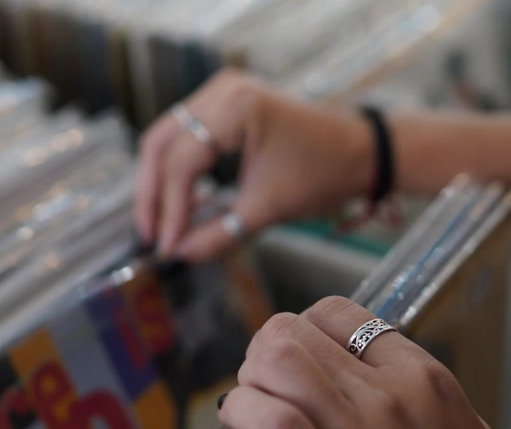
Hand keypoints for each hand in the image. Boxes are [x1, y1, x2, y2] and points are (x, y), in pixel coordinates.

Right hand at [135, 70, 373, 260]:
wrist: (360, 152)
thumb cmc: (323, 174)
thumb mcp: (269, 209)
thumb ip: (219, 234)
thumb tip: (180, 255)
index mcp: (237, 108)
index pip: (182, 161)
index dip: (169, 209)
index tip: (167, 247)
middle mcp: (223, 90)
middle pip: (161, 144)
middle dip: (152, 195)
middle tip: (150, 237)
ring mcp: (222, 92)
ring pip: (166, 138)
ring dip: (158, 183)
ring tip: (158, 225)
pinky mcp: (225, 103)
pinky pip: (185, 136)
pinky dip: (176, 170)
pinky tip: (177, 203)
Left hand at [217, 296, 510, 428]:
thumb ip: (424, 412)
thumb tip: (382, 395)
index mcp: (430, 382)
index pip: (341, 315)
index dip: (302, 335)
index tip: (294, 367)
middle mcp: (396, 397)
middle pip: (296, 332)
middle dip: (264, 356)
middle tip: (262, 391)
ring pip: (277, 361)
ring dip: (249, 379)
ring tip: (250, 410)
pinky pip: (273, 423)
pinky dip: (242, 414)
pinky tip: (240, 428)